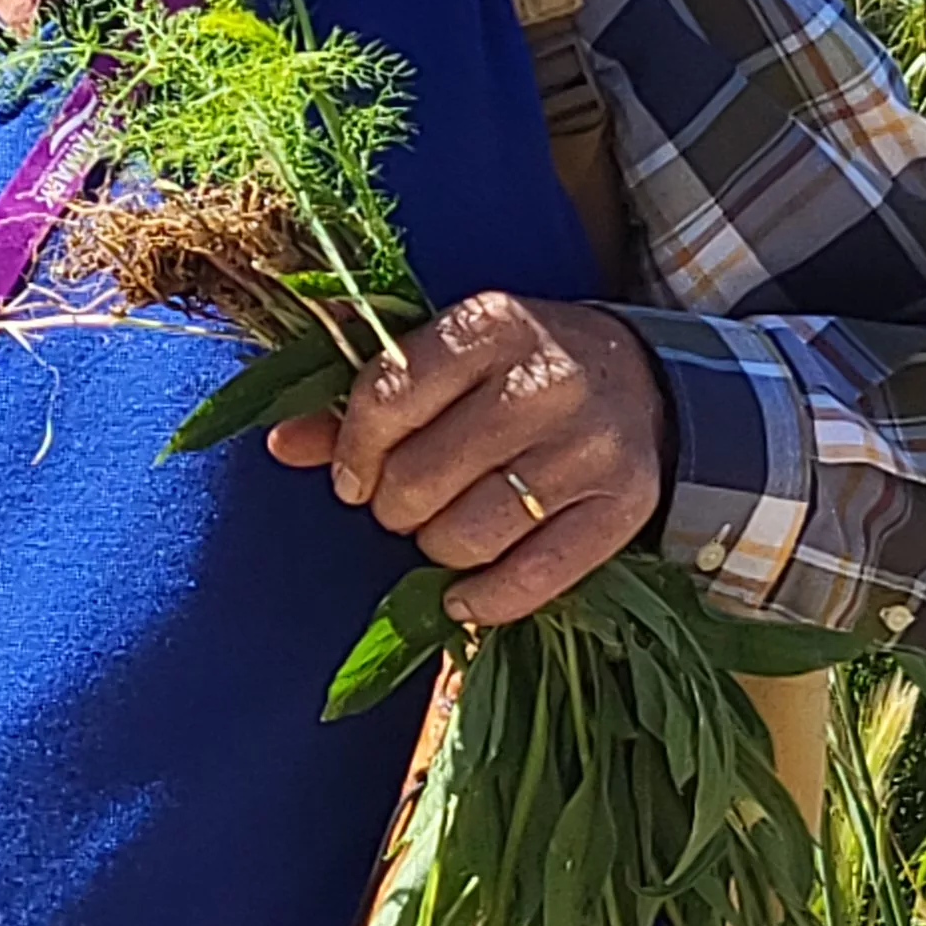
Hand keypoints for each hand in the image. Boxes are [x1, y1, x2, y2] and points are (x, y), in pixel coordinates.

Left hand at [266, 293, 667, 627]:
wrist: (641, 381)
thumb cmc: (516, 369)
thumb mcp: (447, 359)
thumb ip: (363, 400)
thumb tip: (283, 445)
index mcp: (490, 326)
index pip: (389, 395)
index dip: (353, 449)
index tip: (350, 476)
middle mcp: (544, 383)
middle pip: (422, 476)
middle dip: (393, 504)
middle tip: (402, 502)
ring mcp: (589, 449)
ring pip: (469, 534)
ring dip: (435, 548)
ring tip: (440, 530)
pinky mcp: (624, 507)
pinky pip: (534, 578)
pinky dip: (485, 600)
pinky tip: (463, 596)